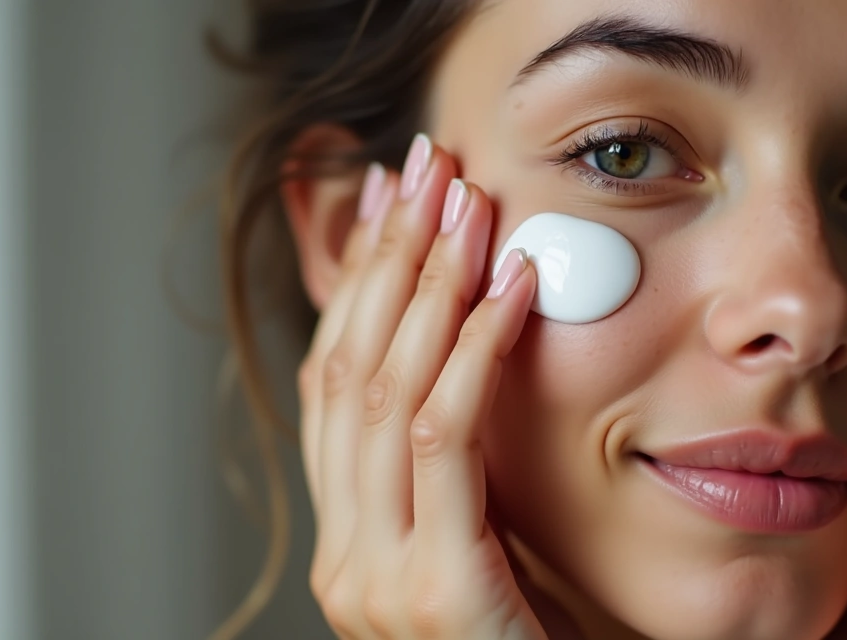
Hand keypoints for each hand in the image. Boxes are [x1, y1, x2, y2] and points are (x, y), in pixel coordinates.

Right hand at [298, 135, 551, 639]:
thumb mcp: (487, 541)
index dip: (358, 282)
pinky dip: (475, 353)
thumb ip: (463, 468)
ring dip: (426, 284)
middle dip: (387, 259)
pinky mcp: (430, 587)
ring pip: (383, 391)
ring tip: (464, 202)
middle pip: (347, 369)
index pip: (335, 381)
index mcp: (347, 535)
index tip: (391, 201)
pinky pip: (444, 441)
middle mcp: (341, 550)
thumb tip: (476, 356)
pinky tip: (511, 287)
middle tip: (424, 168)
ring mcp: (372, 574)